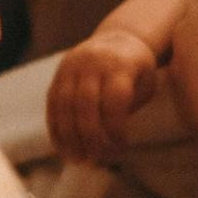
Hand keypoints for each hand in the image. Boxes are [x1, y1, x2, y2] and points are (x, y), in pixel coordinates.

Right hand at [48, 30, 158, 162]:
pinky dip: (56, 130)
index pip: (114, 101)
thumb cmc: (137, 70)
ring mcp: (71, 67)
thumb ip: (129, 108)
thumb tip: (110, 144)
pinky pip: (52, 105)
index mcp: (120, 64)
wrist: (118, 37)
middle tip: (96, 161)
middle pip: (86, 105)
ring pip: (64, 106)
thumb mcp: (145, 84)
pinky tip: (63, 149)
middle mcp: (93, 63)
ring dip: (70, 138)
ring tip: (78, 160)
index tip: (121, 148)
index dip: (115, 128)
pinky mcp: (58, 75)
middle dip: (90, 137)